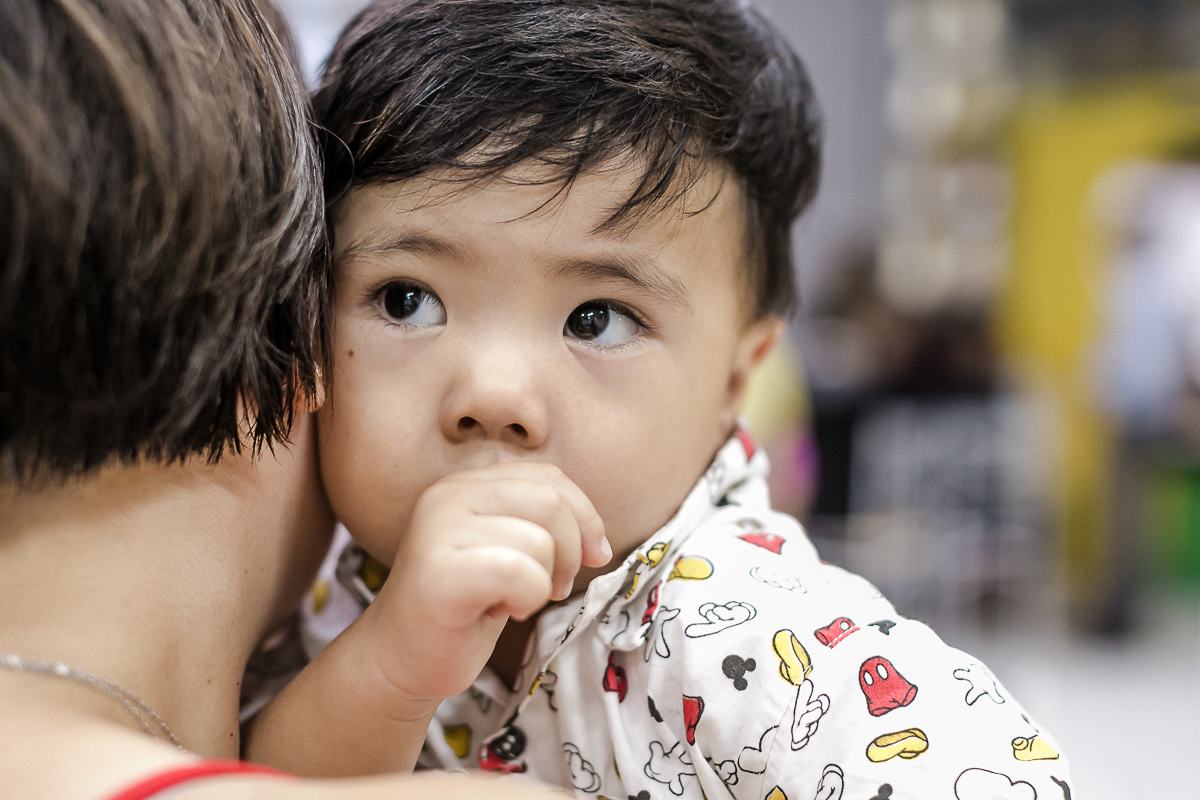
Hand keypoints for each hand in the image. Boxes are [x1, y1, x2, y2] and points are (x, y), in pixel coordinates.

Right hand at [359, 461, 610, 709]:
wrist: (400, 659)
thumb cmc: (462, 608)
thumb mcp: (506, 550)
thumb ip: (540, 525)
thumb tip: (597, 541)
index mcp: (466, 483)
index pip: (550, 477)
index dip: (585, 517)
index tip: (592, 557)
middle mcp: (448, 494)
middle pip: (551, 502)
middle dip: (569, 551)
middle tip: (553, 587)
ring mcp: (438, 529)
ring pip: (539, 541)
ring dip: (541, 583)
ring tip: (509, 601)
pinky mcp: (439, 571)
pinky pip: (519, 572)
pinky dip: (526, 598)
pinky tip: (495, 612)